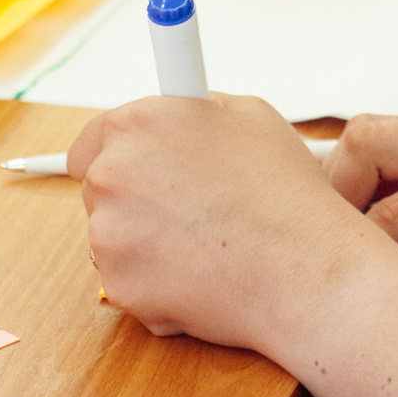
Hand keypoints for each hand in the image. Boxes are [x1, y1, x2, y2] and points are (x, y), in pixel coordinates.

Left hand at [70, 91, 385, 347]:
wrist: (303, 268)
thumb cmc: (285, 196)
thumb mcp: (251, 117)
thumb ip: (200, 113)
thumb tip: (188, 116)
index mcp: (141, 123)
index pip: (94, 136)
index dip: (120, 152)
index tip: (136, 164)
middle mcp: (114, 172)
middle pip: (100, 187)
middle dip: (137, 197)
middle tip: (189, 207)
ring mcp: (109, 232)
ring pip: (113, 236)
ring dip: (144, 241)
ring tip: (205, 241)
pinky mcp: (119, 284)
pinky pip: (128, 280)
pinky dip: (155, 281)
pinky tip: (202, 272)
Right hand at [327, 116, 397, 311]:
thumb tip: (395, 298)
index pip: (395, 212)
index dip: (359, 253)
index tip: (334, 287)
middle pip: (365, 141)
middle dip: (334, 193)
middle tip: (336, 248)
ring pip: (373, 131)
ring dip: (351, 178)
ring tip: (354, 235)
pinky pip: (395, 140)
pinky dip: (374, 173)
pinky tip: (380, 217)